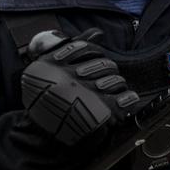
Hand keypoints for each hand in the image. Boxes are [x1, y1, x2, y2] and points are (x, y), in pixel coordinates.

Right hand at [21, 29, 139, 145]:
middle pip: (105, 64)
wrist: (41, 136)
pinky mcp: (101, 113)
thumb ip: (72, 48)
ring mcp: (86, 96)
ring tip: (102, 94)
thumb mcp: (50, 70)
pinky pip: (126, 98)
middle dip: (105, 71)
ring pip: (117, 80)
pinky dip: (127, 99)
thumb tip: (96, 32)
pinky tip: (121, 101)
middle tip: (95, 81)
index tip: (88, 61)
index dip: (92, 52)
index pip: (85, 47)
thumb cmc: (48, 100)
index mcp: (54, 67)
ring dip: (114, 86)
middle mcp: (70, 80)